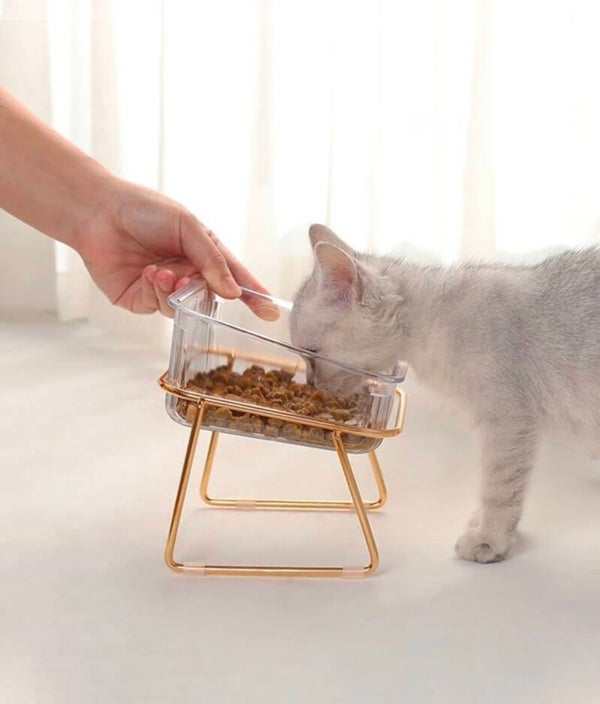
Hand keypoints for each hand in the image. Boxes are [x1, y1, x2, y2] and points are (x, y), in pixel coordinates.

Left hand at [75, 179, 278, 318]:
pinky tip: (148, 273)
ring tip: (162, 272)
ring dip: (177, 292)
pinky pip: (161, 308)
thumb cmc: (145, 210)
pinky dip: (157, 292)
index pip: (234, 279)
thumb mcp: (187, 226)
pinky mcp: (142, 300)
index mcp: (203, 254)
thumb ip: (211, 259)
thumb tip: (232, 292)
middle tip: (188, 276)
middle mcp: (187, 274)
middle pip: (210, 296)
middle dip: (203, 290)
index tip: (270, 312)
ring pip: (186, 308)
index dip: (253, 296)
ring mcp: (165, 290)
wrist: (98, 212)